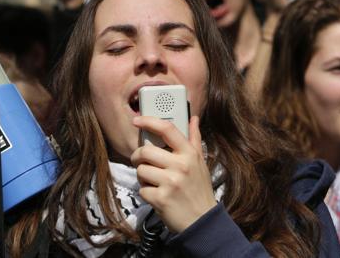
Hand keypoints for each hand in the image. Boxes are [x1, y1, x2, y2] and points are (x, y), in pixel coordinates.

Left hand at [130, 115, 215, 232]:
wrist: (202, 220)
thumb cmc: (199, 189)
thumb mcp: (200, 162)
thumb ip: (195, 139)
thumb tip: (193, 118)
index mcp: (190, 154)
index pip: (167, 129)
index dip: (149, 121)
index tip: (137, 120)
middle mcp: (181, 166)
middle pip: (145, 151)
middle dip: (138, 157)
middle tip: (141, 162)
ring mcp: (170, 183)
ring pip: (140, 170)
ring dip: (142, 177)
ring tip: (154, 182)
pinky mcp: (161, 199)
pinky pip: (141, 189)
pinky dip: (146, 193)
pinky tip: (157, 195)